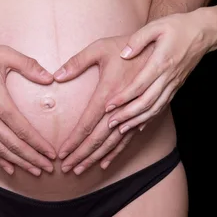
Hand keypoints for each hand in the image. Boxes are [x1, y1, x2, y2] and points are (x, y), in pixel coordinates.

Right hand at [0, 45, 55, 175]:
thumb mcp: (4, 54)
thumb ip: (28, 65)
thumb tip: (50, 78)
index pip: (22, 130)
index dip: (38, 144)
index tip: (52, 154)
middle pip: (13, 144)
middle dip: (32, 159)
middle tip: (48, 169)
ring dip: (17, 162)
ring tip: (34, 171)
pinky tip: (8, 167)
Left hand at [52, 36, 153, 173]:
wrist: (161, 46)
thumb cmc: (126, 45)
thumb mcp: (100, 48)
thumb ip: (77, 62)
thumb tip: (56, 76)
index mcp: (109, 92)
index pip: (88, 124)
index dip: (74, 141)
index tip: (61, 153)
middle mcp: (121, 107)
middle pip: (99, 138)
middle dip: (81, 155)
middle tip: (66, 169)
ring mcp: (133, 112)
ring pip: (113, 142)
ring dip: (96, 157)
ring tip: (81, 170)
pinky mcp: (142, 114)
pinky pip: (128, 138)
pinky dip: (115, 152)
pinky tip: (105, 163)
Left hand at [106, 11, 212, 133]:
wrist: (205, 31)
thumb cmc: (178, 26)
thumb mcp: (156, 26)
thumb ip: (138, 39)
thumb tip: (124, 54)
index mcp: (161, 62)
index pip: (140, 85)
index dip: (123, 97)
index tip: (108, 106)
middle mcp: (168, 77)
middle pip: (146, 102)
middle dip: (127, 115)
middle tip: (109, 123)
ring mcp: (174, 83)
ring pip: (155, 108)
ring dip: (137, 120)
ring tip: (120, 129)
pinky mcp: (176, 86)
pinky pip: (162, 106)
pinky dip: (150, 118)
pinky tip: (138, 125)